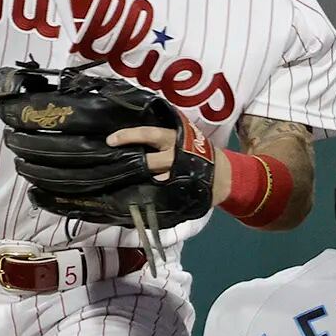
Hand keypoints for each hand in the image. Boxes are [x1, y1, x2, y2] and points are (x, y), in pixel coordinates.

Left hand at [107, 127, 231, 199]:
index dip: (128, 136)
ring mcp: (178, 175)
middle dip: (133, 165)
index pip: (148, 134)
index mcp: (173, 139)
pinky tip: (136, 200)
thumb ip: (162, 138)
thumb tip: (132, 136)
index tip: (110, 141)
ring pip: (153, 180)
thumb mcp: (183, 137)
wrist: (225, 174)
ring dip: (139, 183)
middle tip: (112, 166)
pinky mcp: (181, 192)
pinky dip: (149, 198)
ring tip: (120, 185)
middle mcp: (175, 156)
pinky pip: (161, 196)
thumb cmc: (196, 151)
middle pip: (150, 161)